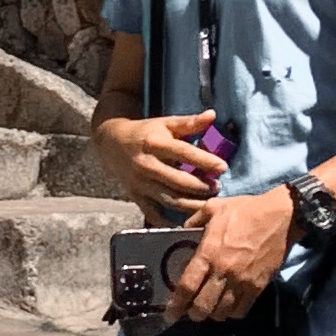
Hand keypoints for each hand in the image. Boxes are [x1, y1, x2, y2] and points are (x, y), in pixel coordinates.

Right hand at [94, 108, 227, 215]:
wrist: (112, 144)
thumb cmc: (146, 133)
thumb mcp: (165, 123)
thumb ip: (189, 123)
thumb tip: (212, 114)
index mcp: (155, 143)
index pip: (183, 152)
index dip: (204, 161)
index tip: (223, 167)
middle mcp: (146, 164)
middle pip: (177, 180)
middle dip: (200, 187)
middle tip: (217, 188)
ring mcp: (140, 183)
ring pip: (169, 199)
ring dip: (190, 204)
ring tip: (207, 204)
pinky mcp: (135, 196)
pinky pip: (153, 213)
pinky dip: (168, 221)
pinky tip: (185, 222)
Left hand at [166, 187, 296, 324]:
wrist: (282, 217)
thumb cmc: (246, 210)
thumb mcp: (214, 207)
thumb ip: (194, 220)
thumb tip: (183, 230)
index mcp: (209, 252)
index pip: (187, 286)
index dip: (176, 305)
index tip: (170, 314)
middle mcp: (223, 271)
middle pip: (202, 306)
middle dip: (193, 314)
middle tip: (190, 312)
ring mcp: (242, 282)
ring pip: (221, 312)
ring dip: (212, 314)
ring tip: (209, 309)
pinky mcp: (258, 287)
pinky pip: (241, 310)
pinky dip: (231, 313)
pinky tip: (228, 307)